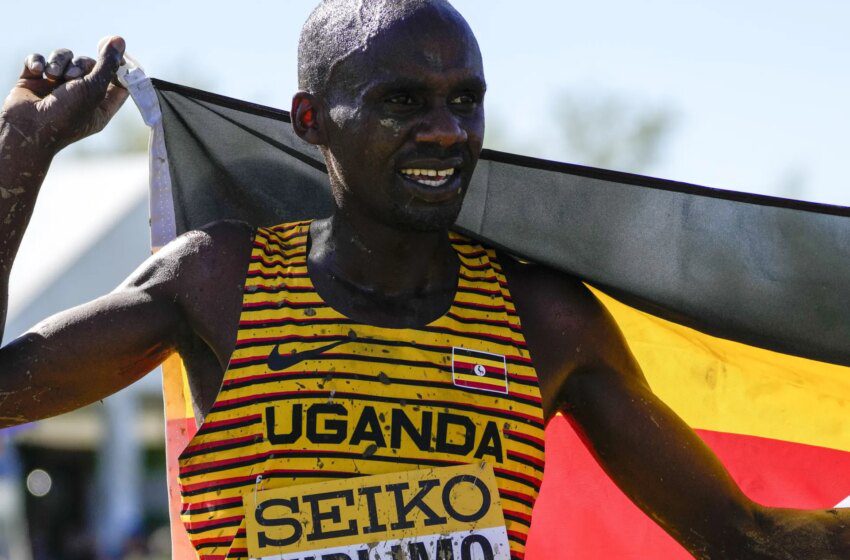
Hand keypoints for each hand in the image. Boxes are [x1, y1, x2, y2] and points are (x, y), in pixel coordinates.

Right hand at [0, 36, 128, 153]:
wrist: (26, 128)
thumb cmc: (65, 115)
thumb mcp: (93, 89)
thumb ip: (107, 64)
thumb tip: (119, 40)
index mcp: (100, 106)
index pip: (118, 83)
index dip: (120, 66)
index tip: (117, 51)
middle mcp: (79, 97)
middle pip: (88, 64)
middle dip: (81, 64)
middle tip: (72, 77)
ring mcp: (55, 88)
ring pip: (64, 58)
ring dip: (59, 62)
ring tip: (52, 76)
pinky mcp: (34, 81)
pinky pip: (39, 60)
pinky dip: (38, 62)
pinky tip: (36, 72)